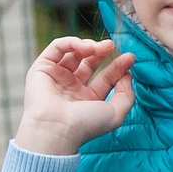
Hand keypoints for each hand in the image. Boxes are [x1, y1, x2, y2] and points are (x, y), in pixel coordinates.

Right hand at [15, 38, 135, 156]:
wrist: (56, 129)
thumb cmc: (85, 125)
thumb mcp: (116, 113)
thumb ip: (127, 95)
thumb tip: (128, 75)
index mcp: (88, 99)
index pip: (106, 77)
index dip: (119, 66)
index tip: (130, 58)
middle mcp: (72, 87)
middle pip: (90, 62)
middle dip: (102, 51)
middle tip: (112, 45)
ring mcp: (57, 77)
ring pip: (73, 52)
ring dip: (88, 45)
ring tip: (99, 47)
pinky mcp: (42, 68)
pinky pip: (57, 48)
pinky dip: (71, 42)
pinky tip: (85, 47)